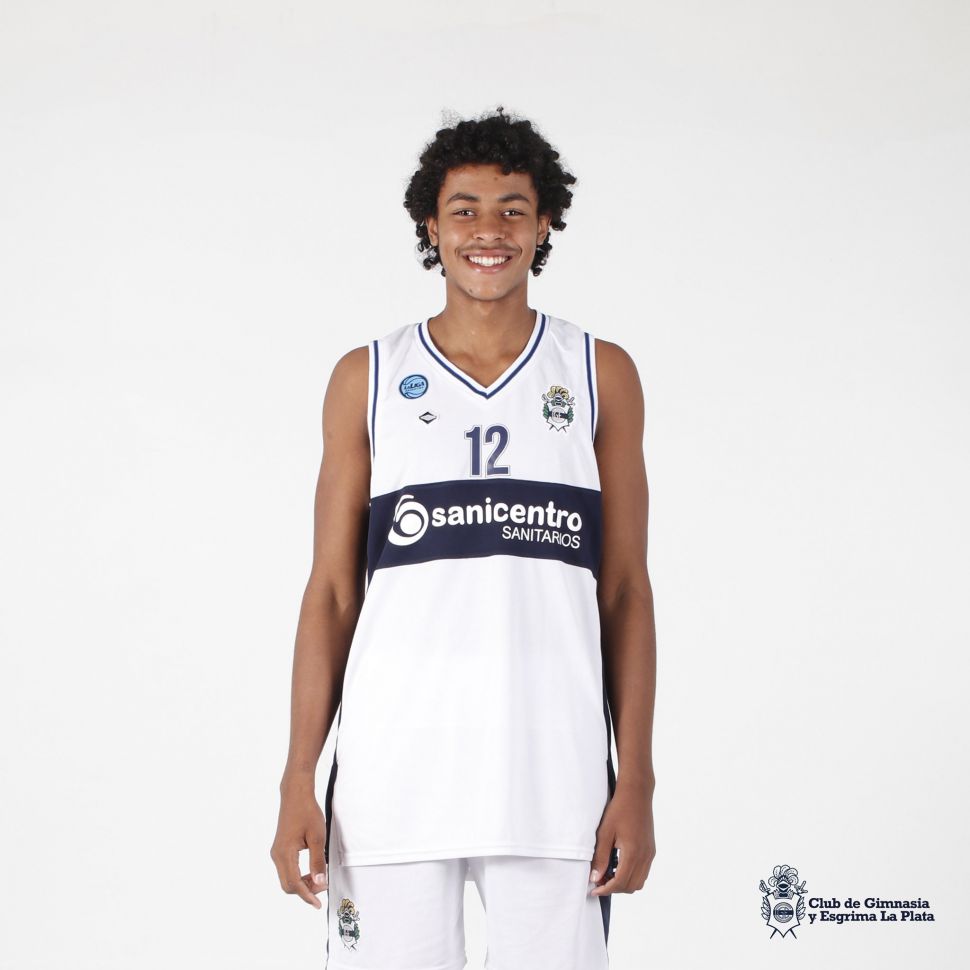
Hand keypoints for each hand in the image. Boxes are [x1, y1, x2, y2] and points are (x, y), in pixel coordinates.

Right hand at [270, 783, 328, 908]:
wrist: (296, 795)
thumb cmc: (307, 812)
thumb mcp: (317, 837)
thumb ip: (317, 861)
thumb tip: (319, 882)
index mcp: (284, 854)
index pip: (294, 884)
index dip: (307, 896)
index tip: (318, 904)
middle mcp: (277, 855)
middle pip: (288, 885)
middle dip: (305, 890)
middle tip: (323, 885)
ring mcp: (277, 852)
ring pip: (287, 878)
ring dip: (302, 883)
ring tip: (319, 877)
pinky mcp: (280, 849)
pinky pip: (287, 869)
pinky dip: (298, 875)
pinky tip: (311, 870)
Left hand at [589, 781, 654, 896]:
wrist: (637, 793)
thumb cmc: (619, 809)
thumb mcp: (605, 832)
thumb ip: (600, 857)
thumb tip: (595, 877)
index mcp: (633, 853)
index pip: (620, 882)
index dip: (606, 889)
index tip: (594, 889)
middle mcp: (645, 856)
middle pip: (631, 886)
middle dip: (614, 888)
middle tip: (598, 881)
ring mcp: (650, 853)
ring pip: (639, 881)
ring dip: (623, 883)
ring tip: (607, 874)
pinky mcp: (651, 849)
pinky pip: (643, 871)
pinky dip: (631, 875)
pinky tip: (618, 865)